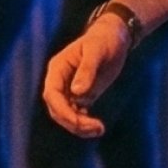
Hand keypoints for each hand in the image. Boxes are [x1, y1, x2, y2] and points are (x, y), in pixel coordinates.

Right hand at [39, 16, 130, 137]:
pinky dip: (85, 124)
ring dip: (79, 126)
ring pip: (66, 115)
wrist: (115, 38)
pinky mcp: (82, 96)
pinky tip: (98, 127)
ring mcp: (70, 90)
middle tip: (95, 128)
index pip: (52, 94)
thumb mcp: (97, 51)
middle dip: (72, 122)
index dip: (62, 110)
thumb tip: (77, 92)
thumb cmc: (104, 40)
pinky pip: (77, 114)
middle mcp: (60, 81)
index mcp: (58, 68)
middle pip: (57, 108)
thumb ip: (87, 70)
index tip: (78, 121)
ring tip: (99, 130)